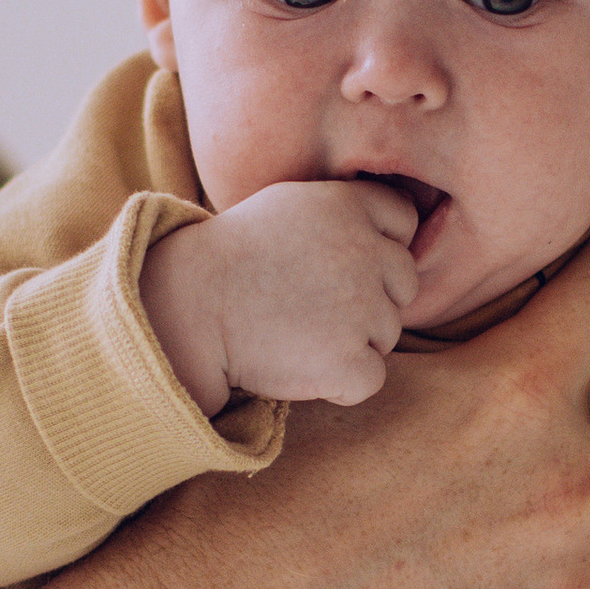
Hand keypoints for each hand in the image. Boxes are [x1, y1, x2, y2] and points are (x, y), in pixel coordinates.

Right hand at [142, 182, 420, 415]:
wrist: (186, 311)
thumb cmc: (232, 260)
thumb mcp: (289, 206)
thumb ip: (345, 210)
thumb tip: (395, 231)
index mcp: (349, 205)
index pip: (403, 223)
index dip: (375, 248)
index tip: (332, 263)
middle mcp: (364, 251)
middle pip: (403, 283)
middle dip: (368, 298)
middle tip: (308, 304)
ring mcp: (362, 308)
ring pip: (387, 332)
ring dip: (351, 339)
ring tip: (294, 330)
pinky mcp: (351, 360)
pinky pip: (371, 378)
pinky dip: (341, 383)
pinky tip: (299, 364)